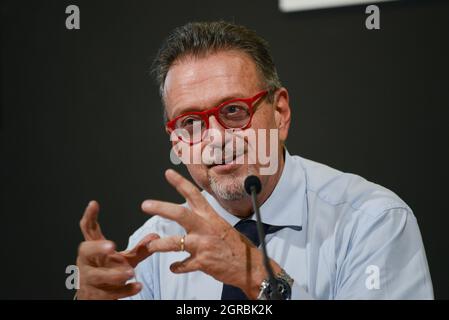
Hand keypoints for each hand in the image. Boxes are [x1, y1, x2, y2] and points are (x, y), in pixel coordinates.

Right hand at [76, 201, 158, 299]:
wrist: (96, 297)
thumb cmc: (109, 272)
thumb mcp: (126, 259)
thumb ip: (140, 248)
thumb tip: (156, 236)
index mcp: (93, 249)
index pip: (88, 230)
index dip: (89, 217)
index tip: (94, 203)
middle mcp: (87, 262)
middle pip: (85, 251)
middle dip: (97, 248)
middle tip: (112, 246)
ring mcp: (88, 280)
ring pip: (96, 276)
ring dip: (113, 274)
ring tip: (130, 272)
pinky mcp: (95, 296)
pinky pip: (108, 294)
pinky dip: (124, 291)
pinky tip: (137, 287)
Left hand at [141, 169, 281, 298]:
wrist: (249, 267)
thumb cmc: (236, 246)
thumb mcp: (222, 227)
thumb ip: (205, 221)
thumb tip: (189, 216)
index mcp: (211, 217)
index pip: (194, 195)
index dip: (180, 183)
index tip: (168, 173)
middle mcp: (206, 228)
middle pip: (180, 214)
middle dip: (161, 208)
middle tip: (145, 204)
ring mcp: (203, 245)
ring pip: (175, 242)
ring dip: (159, 244)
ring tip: (151, 245)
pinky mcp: (202, 262)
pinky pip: (182, 265)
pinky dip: (177, 267)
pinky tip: (174, 267)